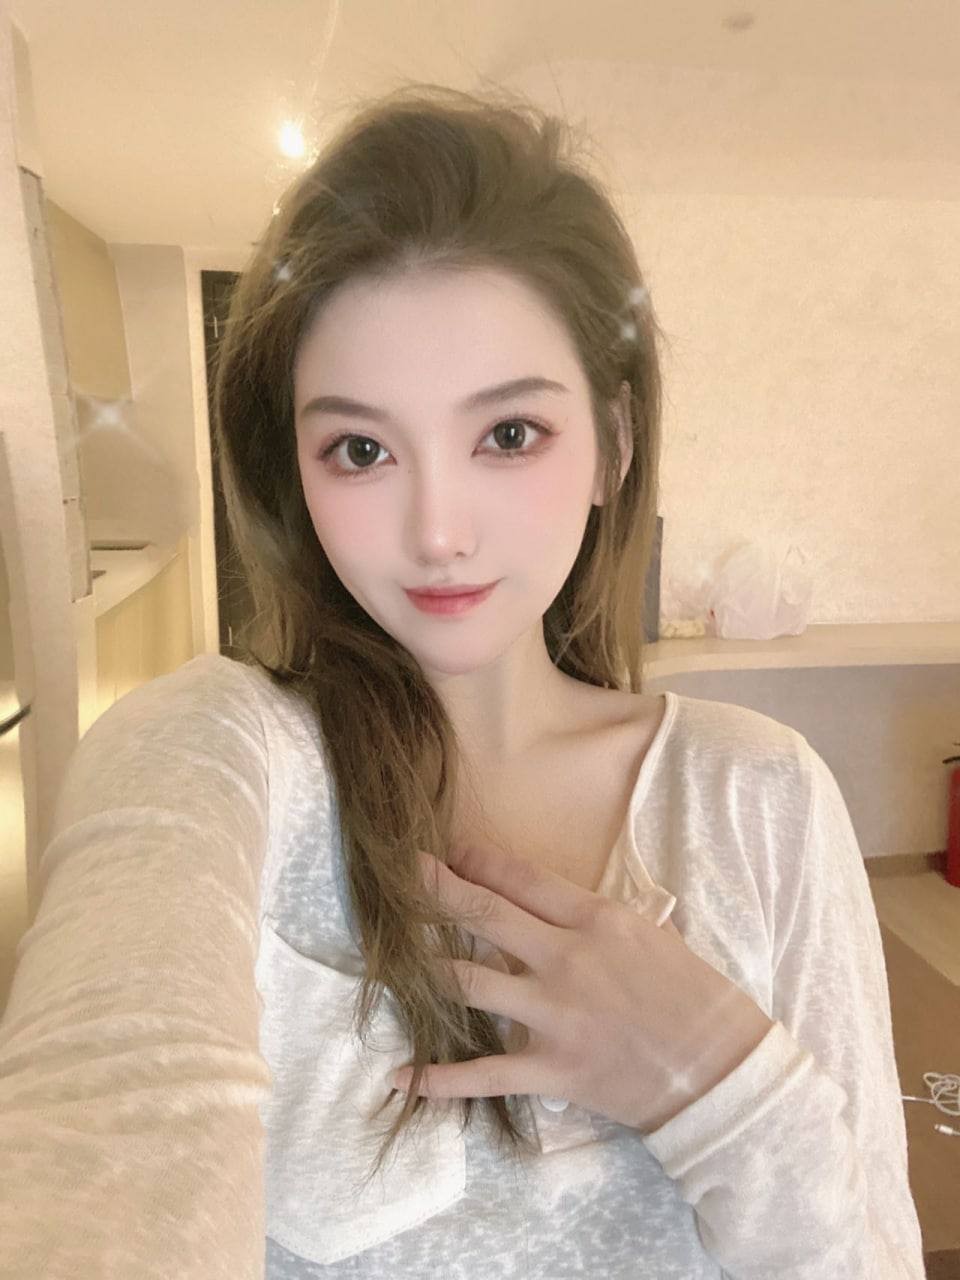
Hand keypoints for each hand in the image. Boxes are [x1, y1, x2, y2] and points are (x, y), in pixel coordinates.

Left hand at [391, 843, 774, 1133]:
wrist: (722, 1071)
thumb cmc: (696, 997)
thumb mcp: (651, 936)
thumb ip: (597, 919)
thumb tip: (551, 904)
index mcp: (597, 920)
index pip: (523, 879)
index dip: (480, 862)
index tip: (451, 851)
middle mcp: (567, 959)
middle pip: (486, 916)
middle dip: (437, 891)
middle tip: (400, 873)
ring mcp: (555, 1015)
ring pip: (471, 984)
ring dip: (425, 969)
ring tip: (387, 958)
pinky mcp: (552, 1069)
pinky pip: (484, 1073)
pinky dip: (440, 1078)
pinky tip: (401, 1076)